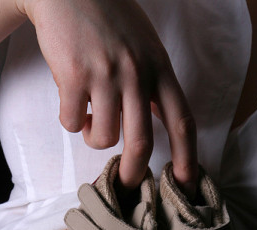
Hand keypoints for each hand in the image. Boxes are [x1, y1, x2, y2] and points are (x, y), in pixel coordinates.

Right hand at [16, 0, 197, 191]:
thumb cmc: (108, 18)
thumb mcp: (144, 45)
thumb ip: (152, 82)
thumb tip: (148, 127)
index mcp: (159, 67)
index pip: (181, 120)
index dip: (186, 157)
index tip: (185, 184)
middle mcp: (136, 73)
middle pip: (141, 142)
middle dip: (134, 173)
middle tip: (127, 183)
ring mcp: (105, 75)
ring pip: (103, 137)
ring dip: (94, 138)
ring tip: (89, 119)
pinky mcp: (74, 77)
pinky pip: (72, 123)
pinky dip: (70, 121)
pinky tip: (71, 101)